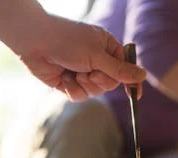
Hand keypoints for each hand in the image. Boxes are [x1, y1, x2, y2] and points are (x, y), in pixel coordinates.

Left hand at [18, 15, 145, 100]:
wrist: (34, 42)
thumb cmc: (67, 41)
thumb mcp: (97, 56)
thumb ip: (120, 70)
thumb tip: (143, 75)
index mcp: (108, 49)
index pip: (126, 69)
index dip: (131, 82)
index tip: (135, 95)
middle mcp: (97, 61)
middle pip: (111, 84)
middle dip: (100, 81)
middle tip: (91, 72)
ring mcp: (83, 72)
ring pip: (95, 92)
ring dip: (85, 85)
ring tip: (74, 71)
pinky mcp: (70, 82)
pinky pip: (80, 95)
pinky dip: (73, 89)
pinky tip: (64, 77)